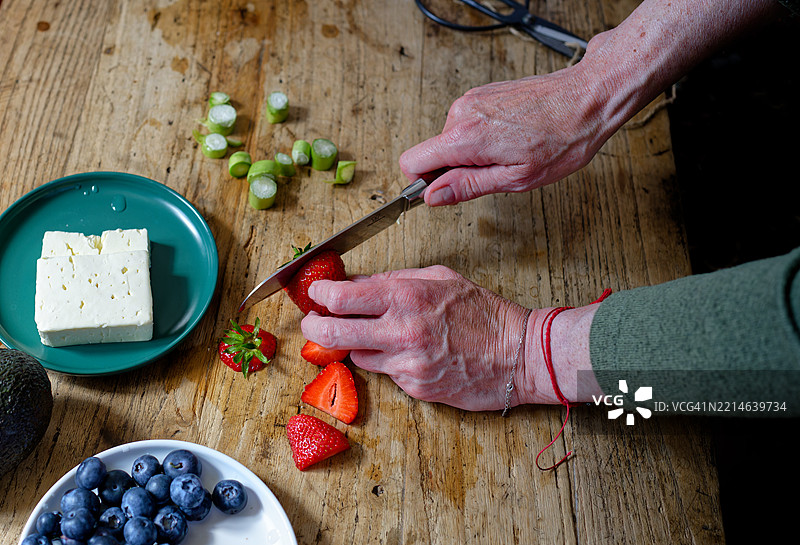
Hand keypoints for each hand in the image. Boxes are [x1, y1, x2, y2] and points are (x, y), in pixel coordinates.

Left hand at [299, 266, 531, 410]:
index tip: (316, 293)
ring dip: (355, 345)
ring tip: (372, 334)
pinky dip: (386, 361)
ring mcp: (406, 364)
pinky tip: (406, 352)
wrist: (519, 355)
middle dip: (312, 326)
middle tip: (311, 321)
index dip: (319, 294)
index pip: (341, 297)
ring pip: (355, 356)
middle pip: (331, 333)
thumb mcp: (440, 278)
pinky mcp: (414, 388)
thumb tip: (357, 282)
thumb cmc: (484, 314)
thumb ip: (394, 280)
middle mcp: (401, 331)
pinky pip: (384, 373)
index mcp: (406, 297)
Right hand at [399, 59, 613, 206]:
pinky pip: (468, 125)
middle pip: (433, 153)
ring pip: (452, 140)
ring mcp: (473, 99)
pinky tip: (513, 138)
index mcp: (466, 136)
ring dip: (474, 153)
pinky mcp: (484, 94)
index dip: (422, 183)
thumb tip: (433, 196)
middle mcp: (463, 112)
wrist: (588, 98)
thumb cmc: (563, 138)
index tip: (446, 191)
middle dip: (457, 169)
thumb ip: (468, 186)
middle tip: (497, 172)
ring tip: (511, 152)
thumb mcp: (515, 178)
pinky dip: (483, 137)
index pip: (412, 161)